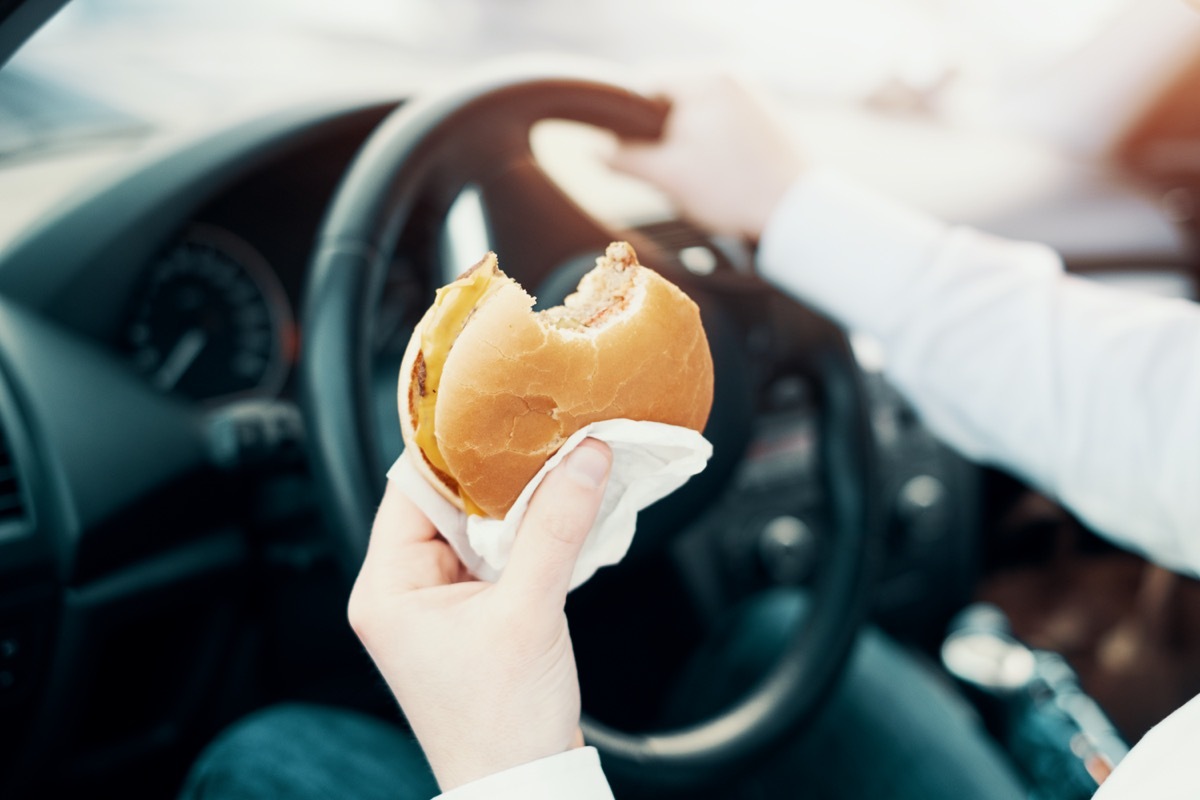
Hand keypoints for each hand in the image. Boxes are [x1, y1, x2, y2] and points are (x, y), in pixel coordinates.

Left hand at [347, 439, 612, 790]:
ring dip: (516, 506)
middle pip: (447, 504)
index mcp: (387, 587)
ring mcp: (439, 606)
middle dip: (495, 476)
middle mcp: (403, 592)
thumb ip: (556, 527)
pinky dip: (527, 536)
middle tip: (540, 436)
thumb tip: (584, 457)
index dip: (452, 449)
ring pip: (476, 528)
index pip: (411, 489)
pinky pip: (497, 556)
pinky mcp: (474, 617)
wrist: (524, 786)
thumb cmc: (501, 722)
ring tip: (557, 469)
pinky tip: (559, 515)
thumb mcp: (529, 611)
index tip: (492, 408)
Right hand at [610, 76, 804, 239]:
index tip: (630, 152)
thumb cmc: (734, 192)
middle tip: (668, 171)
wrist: (796, 214)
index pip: (645, 86)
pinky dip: (711, 143)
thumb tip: (594, 151)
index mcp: (706, 80)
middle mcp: (732, 76)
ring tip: (698, 176)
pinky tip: (719, 173)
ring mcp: (753, 94)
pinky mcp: (766, 115)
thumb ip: (625, 159)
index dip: (628, 121)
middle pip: (671, 98)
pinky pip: (722, 121)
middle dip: (661, 133)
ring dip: (685, 140)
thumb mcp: (668, 178)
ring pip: (696, 112)